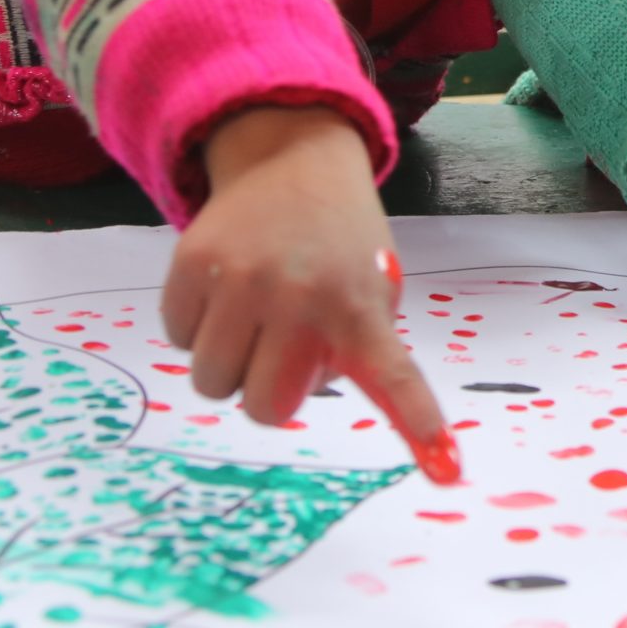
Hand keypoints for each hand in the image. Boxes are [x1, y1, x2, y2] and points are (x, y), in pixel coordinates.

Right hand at [160, 105, 460, 483]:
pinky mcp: (193, 264)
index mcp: (360, 308)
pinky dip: (196, 325)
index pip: (393, 378)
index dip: (416, 423)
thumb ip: (353, 348)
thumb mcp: (370, 284)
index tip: (447, 470)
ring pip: (212, 380)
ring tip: (254, 315)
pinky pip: (179, 338)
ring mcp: (243, 279)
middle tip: (282, 348)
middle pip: (264, 407)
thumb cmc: (339, 241)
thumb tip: (306, 398)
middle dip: (268, 389)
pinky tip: (225, 288)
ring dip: (229, 361)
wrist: (292, 157)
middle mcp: (302, 297)